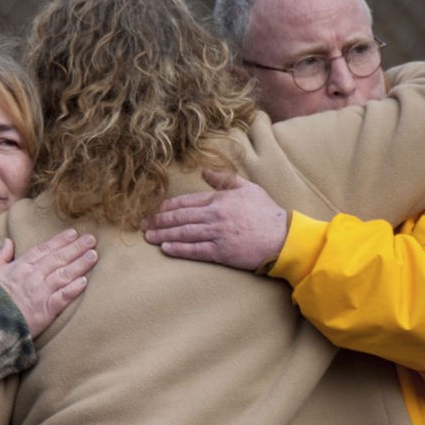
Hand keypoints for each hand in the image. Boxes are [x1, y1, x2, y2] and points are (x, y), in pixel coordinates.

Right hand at [0, 228, 96, 336]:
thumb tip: (8, 241)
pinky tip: (85, 282)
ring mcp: (38, 293)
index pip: (43, 250)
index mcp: (19, 267)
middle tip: (91, 239)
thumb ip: (0, 256)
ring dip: (79, 264)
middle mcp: (31, 277)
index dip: (59, 241)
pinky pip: (61, 298)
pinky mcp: (43, 311)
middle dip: (75, 248)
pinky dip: (73, 289)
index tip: (73, 233)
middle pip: (57, 259)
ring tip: (93, 255)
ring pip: (63, 275)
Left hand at [141, 170, 289, 270]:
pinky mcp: (221, 252)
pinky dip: (178, 249)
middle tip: (142, 223)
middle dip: (158, 220)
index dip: (166, 207)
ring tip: (148, 236)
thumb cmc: (266, 212)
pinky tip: (165, 248)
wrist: (282, 237)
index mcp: (219, 199)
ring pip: (183, 233)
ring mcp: (216, 234)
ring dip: (162, 234)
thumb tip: (205, 172)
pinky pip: (195, 250)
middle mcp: (214, 215)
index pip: (185, 202)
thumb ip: (224, 180)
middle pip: (179, 217)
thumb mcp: (247, 188)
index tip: (153, 210)